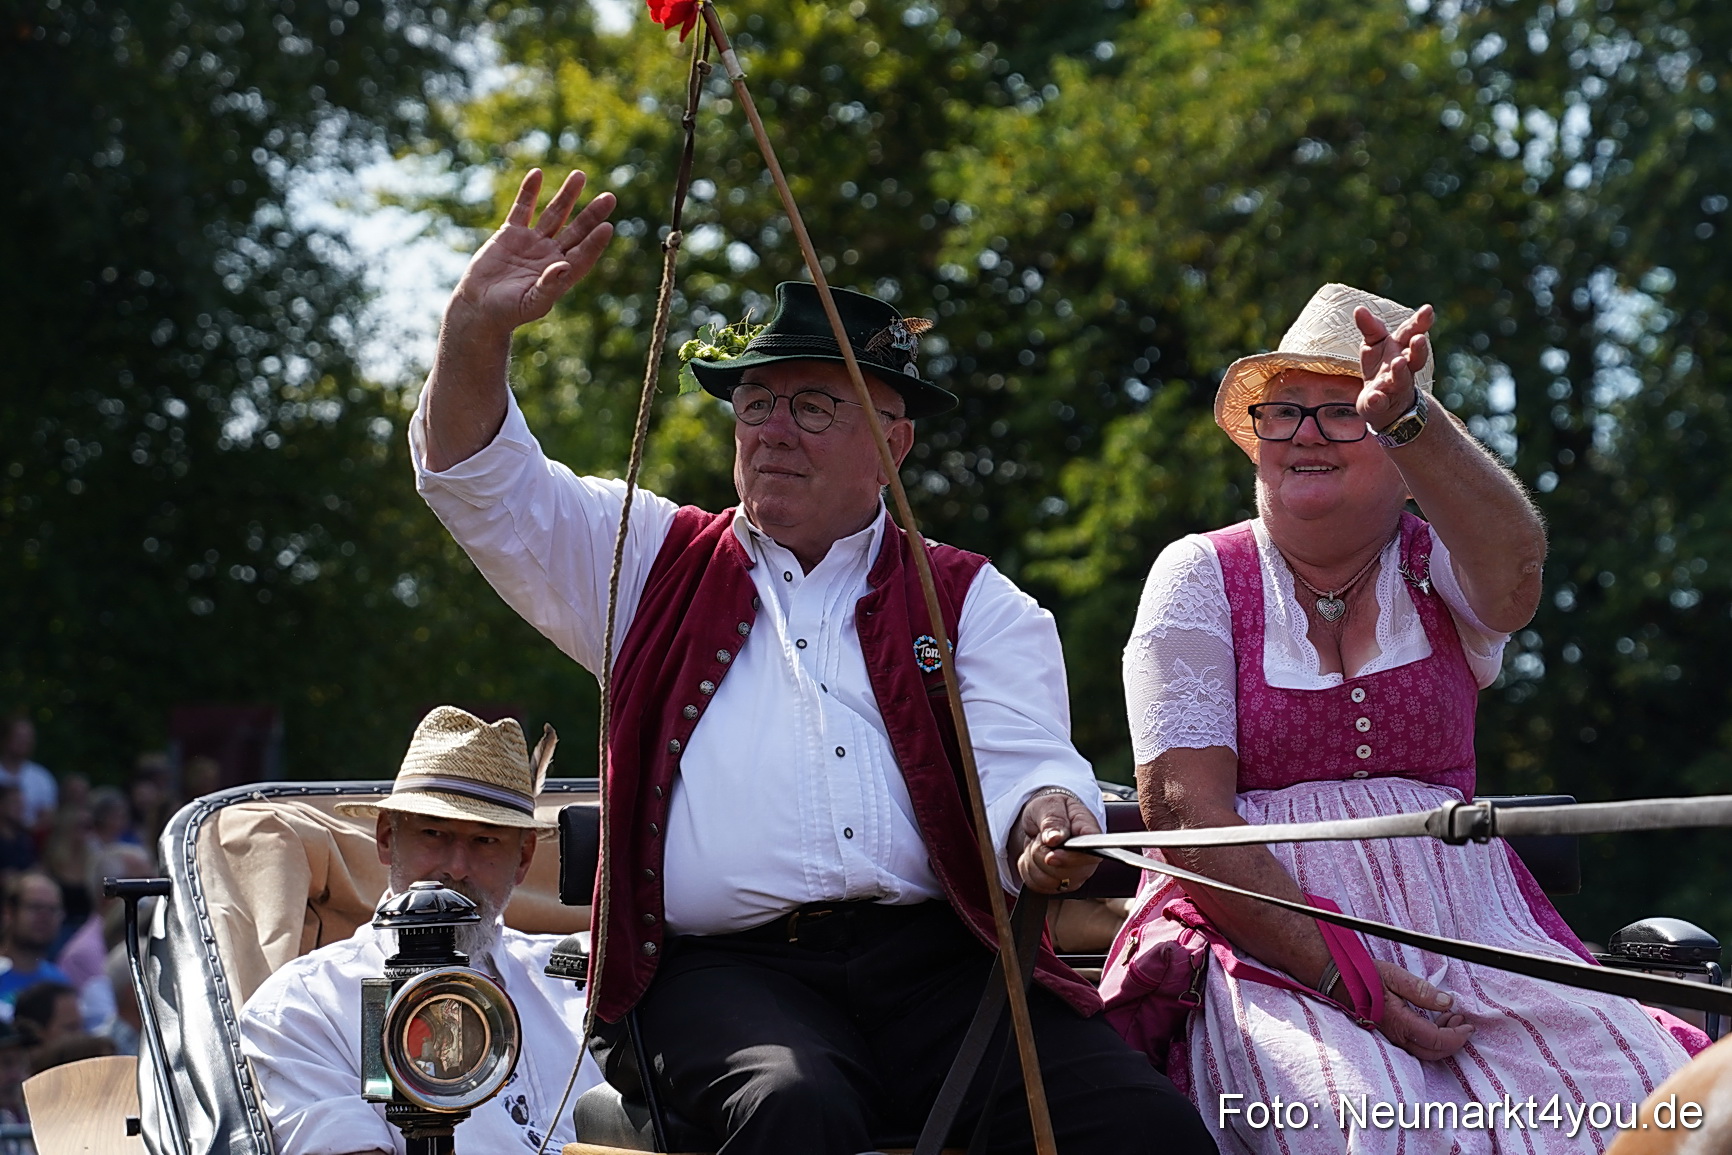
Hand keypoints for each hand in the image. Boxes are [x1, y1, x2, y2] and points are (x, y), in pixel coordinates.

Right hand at [447, 168, 616, 338]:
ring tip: (579, 175)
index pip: (583, 255)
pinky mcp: (511, 234)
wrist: (479, 307)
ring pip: (554, 214)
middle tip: (610, 197)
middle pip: (576, 230)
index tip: (607, 226)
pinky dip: (529, 192)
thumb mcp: (531, 303)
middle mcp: (551, 255)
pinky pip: (522, 208)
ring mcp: (533, 242)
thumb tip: (565, 267)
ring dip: (567, 196)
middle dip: (592, 214)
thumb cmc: (508, 313)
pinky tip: (537, 173)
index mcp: (561, 274)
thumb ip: (549, 286)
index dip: (595, 242)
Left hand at [1010, 791, 1101, 893]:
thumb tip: (1055, 838)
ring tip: (1037, 843)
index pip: (1091, 855)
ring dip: (1032, 860)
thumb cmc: (1050, 810)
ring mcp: (1075, 875)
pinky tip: (1033, 856)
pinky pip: (1036, 885)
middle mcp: (1087, 860)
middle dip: (1042, 853)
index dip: (1069, 859)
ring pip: (1047, 881)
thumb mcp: (1049, 805)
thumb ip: (1053, 819)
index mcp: (1090, 835)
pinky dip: (1028, 869)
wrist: (1042, 820)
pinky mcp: (1059, 885)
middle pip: (1063, 872)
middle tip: (1041, 836)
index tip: (1050, 855)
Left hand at [1354, 303, 1432, 429]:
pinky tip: (1374, 396)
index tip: (1428, 309)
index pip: (1411, 333)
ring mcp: (1393, 387)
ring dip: (1400, 371)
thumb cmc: (1381, 366)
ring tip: (1398, 363)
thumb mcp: (1374, 344)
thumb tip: (1359, 308)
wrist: (1384, 405)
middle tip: (1418, 338)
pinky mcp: (1381, 404)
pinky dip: (1378, 400)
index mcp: (1401, 349)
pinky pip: (1380, 402)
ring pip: (1400, 380)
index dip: (1420, 322)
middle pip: (1415, 358)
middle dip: (1418, 348)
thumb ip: (1370, 328)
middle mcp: (1403, 368)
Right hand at [1369, 959, 1473, 1060]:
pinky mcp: (1390, 1034)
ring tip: (1452, 1018)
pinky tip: (1435, 1021)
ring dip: (1443, 1040)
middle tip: (1463, 1023)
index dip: (1456, 1037)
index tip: (1468, 1025)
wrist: (1339, 981)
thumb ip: (1421, 990)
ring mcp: (1392, 1037)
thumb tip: (1447, 1002)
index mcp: (1400, 1022)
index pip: (1436, 1040)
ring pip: (1425, 1051)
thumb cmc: (1364, 977)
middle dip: (1453, 1041)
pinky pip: (1416, 1045)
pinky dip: (1431, 1038)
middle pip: (1433, 1052)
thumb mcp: (1395, 976)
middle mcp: (1396, 1035)